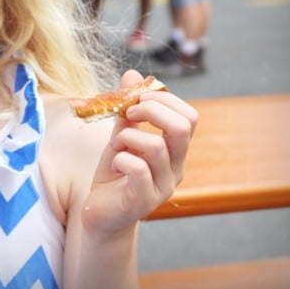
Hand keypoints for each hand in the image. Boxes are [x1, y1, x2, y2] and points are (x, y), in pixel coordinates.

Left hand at [82, 70, 197, 233]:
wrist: (99, 214)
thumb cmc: (113, 174)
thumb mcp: (121, 136)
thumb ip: (128, 110)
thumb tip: (133, 74)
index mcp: (175, 151)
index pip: (190, 117)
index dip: (165, 100)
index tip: (138, 100)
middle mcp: (176, 168)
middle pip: (183, 127)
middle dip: (152, 110)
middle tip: (128, 114)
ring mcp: (163, 187)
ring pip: (156, 147)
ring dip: (128, 137)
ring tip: (116, 145)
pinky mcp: (143, 201)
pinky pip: (139, 170)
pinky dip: (121, 159)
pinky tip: (114, 164)